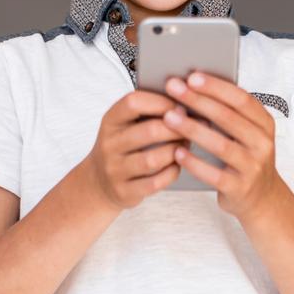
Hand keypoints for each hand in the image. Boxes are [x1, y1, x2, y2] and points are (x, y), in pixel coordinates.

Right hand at [84, 89, 190, 209]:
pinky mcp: (124, 191)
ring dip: (176, 151)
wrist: (99, 182)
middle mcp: (109, 144)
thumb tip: (188, 101)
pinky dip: (172, 172)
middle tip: (194, 127)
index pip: (133, 103)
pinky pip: (155, 182)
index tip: (181, 105)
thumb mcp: (127, 124)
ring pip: (153, 159)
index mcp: (111, 121)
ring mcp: (114, 170)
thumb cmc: (124, 146)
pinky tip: (177, 164)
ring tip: (186, 144)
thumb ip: (151, 111)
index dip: (161, 102)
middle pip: (149, 131)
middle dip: (178, 128)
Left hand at [163, 70, 284, 221]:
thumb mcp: (248, 133)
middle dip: (198, 101)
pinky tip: (177, 152)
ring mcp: (253, 167)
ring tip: (169, 118)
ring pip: (221, 145)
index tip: (192, 76)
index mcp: (264, 124)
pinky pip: (214, 174)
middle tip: (174, 89)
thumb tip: (195, 87)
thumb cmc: (246, 158)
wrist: (262, 198)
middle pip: (228, 118)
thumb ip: (229, 113)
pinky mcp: (240, 188)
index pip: (241, 99)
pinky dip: (194, 162)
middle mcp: (262, 143)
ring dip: (192, 129)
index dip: (217, 87)